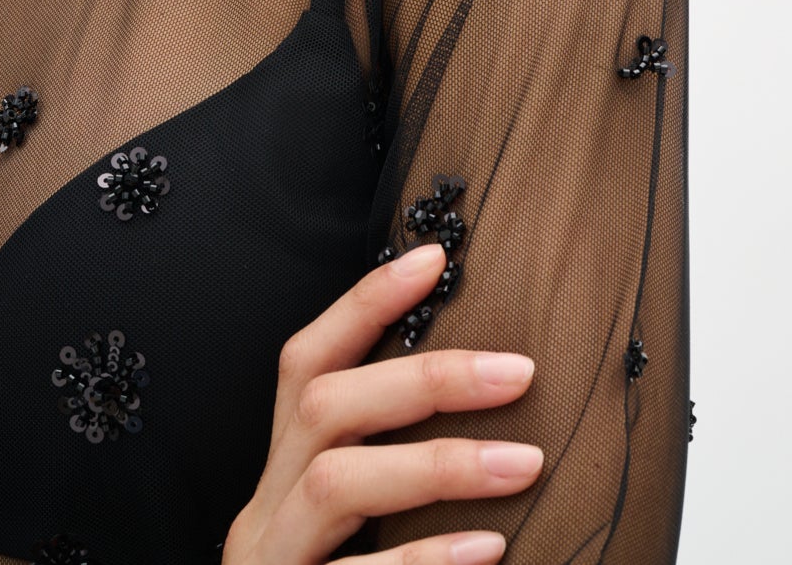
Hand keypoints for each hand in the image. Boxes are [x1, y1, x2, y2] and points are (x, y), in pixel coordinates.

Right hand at [221, 242, 541, 564]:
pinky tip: (485, 552)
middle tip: (518, 370)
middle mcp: (265, 512)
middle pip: (322, 408)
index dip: (364, 304)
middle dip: (420, 378)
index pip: (306, 361)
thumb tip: (491, 400)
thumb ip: (389, 472)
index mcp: (280, 476)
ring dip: (436, 464)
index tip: (436, 257)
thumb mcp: (350, 530)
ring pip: (334, 481)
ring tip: (526, 464)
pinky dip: (422, 563)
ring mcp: (270, 564)